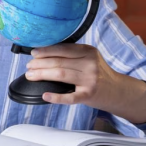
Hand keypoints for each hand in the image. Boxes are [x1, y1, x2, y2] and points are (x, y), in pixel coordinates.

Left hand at [25, 43, 145, 123]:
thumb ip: (73, 54)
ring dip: (42, 74)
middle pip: (59, 62)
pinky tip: (45, 95)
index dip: (46, 50)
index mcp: (88, 51)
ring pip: (60, 74)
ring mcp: (90, 79)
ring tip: (30, 75)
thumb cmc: (98, 73)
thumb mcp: (90, 58)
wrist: (117, 90)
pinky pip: (70, 97)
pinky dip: (56, 97)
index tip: (33, 53)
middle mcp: (90, 64)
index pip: (63, 49)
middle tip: (28, 66)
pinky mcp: (89, 95)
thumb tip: (45, 53)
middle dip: (40, 63)